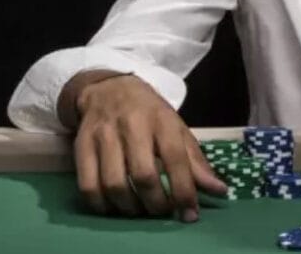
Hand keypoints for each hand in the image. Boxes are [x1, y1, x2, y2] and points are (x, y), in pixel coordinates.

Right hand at [71, 74, 227, 220]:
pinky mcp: (81, 144)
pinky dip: (101, 204)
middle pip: (143, 175)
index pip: (175, 158)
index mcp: (162, 120)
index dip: (184, 190)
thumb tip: (219, 190)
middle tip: (163, 212)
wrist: (109, 87)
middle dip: (156, 203)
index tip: (190, 213)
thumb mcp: (177, 129)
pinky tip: (113, 206)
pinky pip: (87, 184)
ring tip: (140, 210)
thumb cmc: (150, 113)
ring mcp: (104, 134)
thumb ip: (196, 161)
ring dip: (130, 207)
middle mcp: (132, 125)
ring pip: (114, 183)